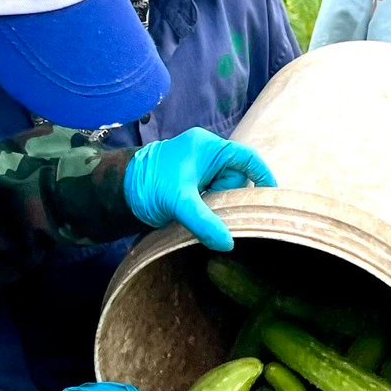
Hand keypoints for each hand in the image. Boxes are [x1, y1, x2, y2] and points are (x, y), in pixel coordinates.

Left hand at [123, 128, 275, 250]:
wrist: (120, 192)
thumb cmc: (148, 185)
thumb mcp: (178, 202)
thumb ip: (204, 221)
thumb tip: (228, 243)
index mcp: (207, 147)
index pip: (247, 158)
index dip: (263, 176)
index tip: (271, 196)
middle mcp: (207, 154)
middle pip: (236, 179)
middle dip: (227, 197)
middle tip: (209, 208)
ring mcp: (200, 169)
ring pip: (224, 191)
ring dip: (216, 205)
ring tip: (196, 211)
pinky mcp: (194, 183)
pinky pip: (213, 197)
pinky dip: (209, 209)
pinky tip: (197, 215)